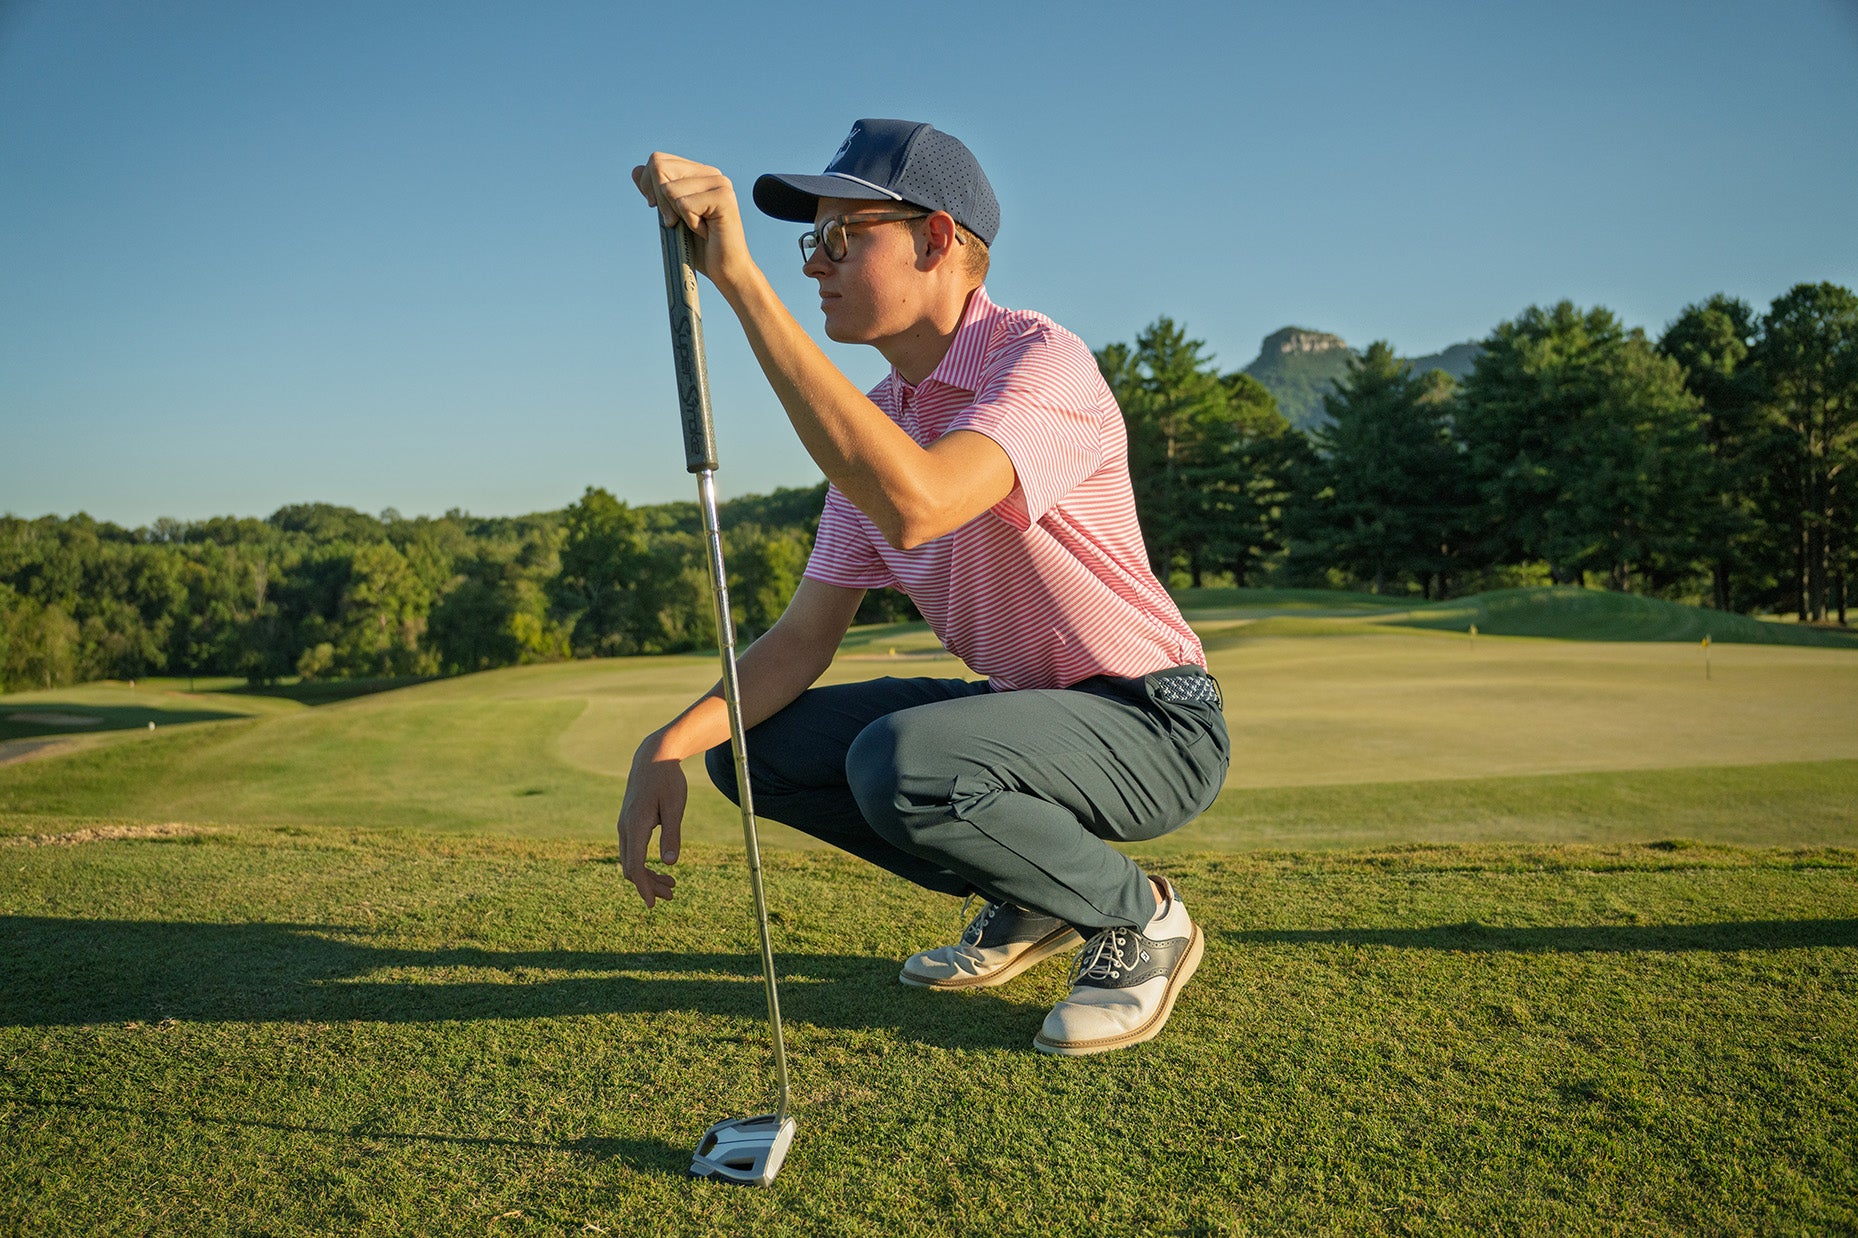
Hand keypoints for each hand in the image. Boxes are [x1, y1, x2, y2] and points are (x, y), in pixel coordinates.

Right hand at [617, 742, 686, 907]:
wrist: (653, 758)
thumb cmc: (668, 780)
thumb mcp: (674, 806)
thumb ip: (672, 834)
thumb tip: (670, 864)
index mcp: (635, 825)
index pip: (635, 866)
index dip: (644, 887)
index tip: (654, 904)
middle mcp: (625, 828)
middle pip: (631, 868)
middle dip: (649, 885)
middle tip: (671, 896)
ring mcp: (624, 826)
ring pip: (631, 861)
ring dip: (648, 877)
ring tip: (671, 887)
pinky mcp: (629, 824)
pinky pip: (633, 851)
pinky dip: (645, 864)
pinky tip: (662, 868)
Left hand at [632, 151, 755, 294]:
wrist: (725, 271)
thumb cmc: (699, 247)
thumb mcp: (670, 215)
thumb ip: (655, 192)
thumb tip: (636, 170)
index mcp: (700, 173)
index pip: (658, 160)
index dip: (649, 186)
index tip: (660, 210)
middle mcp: (711, 173)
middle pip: (659, 166)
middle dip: (659, 200)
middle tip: (676, 222)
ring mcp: (720, 184)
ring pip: (669, 189)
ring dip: (676, 216)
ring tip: (697, 228)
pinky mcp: (723, 198)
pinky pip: (684, 205)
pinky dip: (689, 224)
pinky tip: (706, 231)